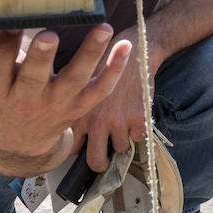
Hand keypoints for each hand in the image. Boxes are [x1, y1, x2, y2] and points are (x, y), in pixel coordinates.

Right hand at [0, 23, 132, 175]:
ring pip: (74, 80)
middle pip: (34, 78)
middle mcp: (26, 100)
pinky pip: (100, 90)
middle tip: (48, 36)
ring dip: (90, 53)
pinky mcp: (78, 108)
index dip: (3, 47)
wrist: (18, 143)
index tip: (10, 22)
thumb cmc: (3, 97)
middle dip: (41, 57)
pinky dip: (115, 70)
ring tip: (103, 27)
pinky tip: (125, 45)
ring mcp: (55, 105)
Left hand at [71, 28, 152, 171]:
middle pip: (95, 160)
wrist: (134, 49)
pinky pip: (139, 137)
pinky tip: (135, 116)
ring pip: (121, 148)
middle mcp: (96, 121)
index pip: (73, 148)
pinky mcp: (138, 118)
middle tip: (105, 158)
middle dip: (100, 163)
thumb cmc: (106, 64)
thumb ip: (77, 108)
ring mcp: (118, 121)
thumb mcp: (82, 85)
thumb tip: (76, 131)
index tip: (86, 146)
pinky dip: (139, 130)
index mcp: (78, 114)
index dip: (80, 149)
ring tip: (123, 125)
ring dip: (123, 139)